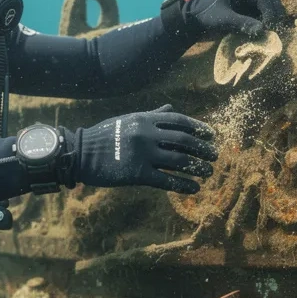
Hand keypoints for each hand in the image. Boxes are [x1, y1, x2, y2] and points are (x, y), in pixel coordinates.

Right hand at [66, 105, 217, 193]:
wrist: (81, 153)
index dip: (199, 128)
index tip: (212, 135)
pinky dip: (183, 185)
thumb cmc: (104, 135)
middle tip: (215, 156)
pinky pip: (166, 179)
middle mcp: (147, 134)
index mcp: (146, 119)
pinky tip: (194, 188)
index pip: (180, 122)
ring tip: (208, 172)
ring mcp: (143, 154)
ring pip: (179, 161)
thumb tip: (171, 109)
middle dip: (203, 149)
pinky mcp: (137, 173)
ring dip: (197, 167)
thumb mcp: (129, 120)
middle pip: (184, 141)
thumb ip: (152, 115)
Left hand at [181, 0, 289, 39]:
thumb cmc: (206, 17)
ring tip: (273, 32)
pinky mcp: (249, 12)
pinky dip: (268, 22)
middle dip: (275, 13)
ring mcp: (249, 2)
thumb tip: (263, 30)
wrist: (195, 21)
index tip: (270, 27)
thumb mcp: (223, 20)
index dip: (270, 11)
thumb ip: (242, 23)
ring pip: (270, 6)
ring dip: (274, 17)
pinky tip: (267, 33)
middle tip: (275, 29)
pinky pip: (264, 15)